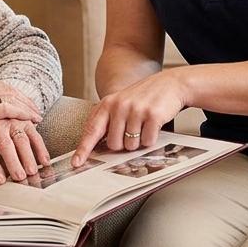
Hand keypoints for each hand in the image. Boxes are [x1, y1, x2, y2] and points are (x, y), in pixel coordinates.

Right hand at [0, 80, 42, 145]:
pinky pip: (8, 109)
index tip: (24, 102)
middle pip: (8, 90)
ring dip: (27, 107)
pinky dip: (22, 113)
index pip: (0, 87)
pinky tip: (30, 120)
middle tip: (35, 108)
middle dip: (24, 99)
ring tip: (37, 116)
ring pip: (11, 98)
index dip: (14, 95)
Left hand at [0, 119, 50, 186]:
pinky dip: (41, 149)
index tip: (0, 181)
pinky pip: (35, 135)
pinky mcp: (26, 120)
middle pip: (5, 144)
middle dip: (12, 162)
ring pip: (21, 140)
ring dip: (28, 157)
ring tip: (32, 171)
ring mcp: (13, 121)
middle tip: (19, 177)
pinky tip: (44, 161)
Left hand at [73, 69, 188, 165]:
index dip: (83, 148)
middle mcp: (119, 106)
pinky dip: (151, 139)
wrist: (171, 83)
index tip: (76, 163)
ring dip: (138, 141)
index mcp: (107, 103)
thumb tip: (95, 146)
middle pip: (113, 144)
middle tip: (132, 130)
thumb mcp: (120, 102)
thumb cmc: (144, 97)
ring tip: (144, 125)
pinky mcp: (152, 115)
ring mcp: (135, 110)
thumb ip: (107, 120)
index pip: (91, 130)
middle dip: (123, 143)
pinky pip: (147, 141)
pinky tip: (153, 125)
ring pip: (130, 146)